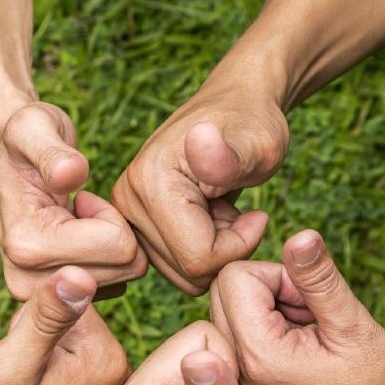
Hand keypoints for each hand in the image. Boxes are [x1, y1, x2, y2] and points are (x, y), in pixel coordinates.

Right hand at [0, 0, 146, 300]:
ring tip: (77, 217)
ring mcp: (39, 294)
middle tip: (80, 206)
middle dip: (114, 230)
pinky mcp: (55, 299)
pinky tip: (80, 236)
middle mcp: (27, 282)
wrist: (2, 156)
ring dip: (110, 242)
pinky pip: (117, 285)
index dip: (110, 214)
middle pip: (125, 268)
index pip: (119, 247)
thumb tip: (70, 174)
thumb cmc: (23, 136)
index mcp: (26, 246)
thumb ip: (52, 151)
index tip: (81, 197)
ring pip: (124, 278)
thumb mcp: (35, 127)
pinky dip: (107, 258)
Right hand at [0, 267, 130, 384]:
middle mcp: (117, 375)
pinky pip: (63, 362)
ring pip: (64, 338)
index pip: (72, 299)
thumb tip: (81, 273)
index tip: (20, 353)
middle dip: (35, 335)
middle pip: (71, 318)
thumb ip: (47, 317)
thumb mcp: (12, 362)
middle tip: (16, 373)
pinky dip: (40, 370)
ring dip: (35, 352)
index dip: (33, 319)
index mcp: (106, 360)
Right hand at [111, 75, 286, 294]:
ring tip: (222, 209)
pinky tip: (209, 217)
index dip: (239, 245)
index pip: (198, 260)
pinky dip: (202, 251)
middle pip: (187, 272)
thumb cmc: (253, 127)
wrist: (235, 109)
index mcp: (149, 183)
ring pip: (182, 275)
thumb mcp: (259, 143)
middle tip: (237, 210)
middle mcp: (125, 201)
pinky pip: (176, 268)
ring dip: (215, 250)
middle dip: (225, 250)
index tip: (256, 214)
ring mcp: (124, 214)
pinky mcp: (132, 225)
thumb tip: (200, 139)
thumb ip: (231, 155)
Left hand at [210, 230, 384, 384]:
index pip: (235, 276)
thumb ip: (319, 279)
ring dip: (270, 307)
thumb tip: (299, 235)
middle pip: (226, 289)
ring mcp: (240, 377)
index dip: (278, 276)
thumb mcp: (353, 328)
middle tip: (310, 316)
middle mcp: (237, 366)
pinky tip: (304, 347)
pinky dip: (270, 327)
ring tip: (311, 334)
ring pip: (232, 308)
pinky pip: (241, 333)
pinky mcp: (249, 382)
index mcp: (257, 352)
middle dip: (269, 288)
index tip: (311, 302)